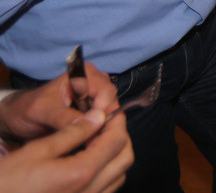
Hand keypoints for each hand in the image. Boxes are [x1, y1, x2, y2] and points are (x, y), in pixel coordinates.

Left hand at [0, 63, 118, 140]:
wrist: (18, 120)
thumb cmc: (27, 109)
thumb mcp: (42, 111)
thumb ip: (63, 116)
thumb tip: (88, 123)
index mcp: (81, 75)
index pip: (104, 87)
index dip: (104, 104)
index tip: (96, 123)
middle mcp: (92, 85)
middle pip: (111, 100)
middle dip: (104, 118)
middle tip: (94, 138)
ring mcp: (93, 100)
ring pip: (110, 112)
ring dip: (102, 127)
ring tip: (90, 141)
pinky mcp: (91, 115)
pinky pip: (103, 122)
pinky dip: (98, 133)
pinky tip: (89, 143)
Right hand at [0, 109, 132, 192]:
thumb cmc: (9, 179)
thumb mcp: (38, 150)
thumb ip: (73, 132)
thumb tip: (100, 115)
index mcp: (82, 173)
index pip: (116, 142)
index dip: (117, 122)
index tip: (110, 110)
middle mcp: (91, 191)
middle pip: (125, 159)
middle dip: (120, 137)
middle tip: (106, 123)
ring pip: (119, 176)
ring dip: (116, 155)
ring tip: (98, 141)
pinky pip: (106, 189)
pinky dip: (107, 173)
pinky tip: (90, 162)